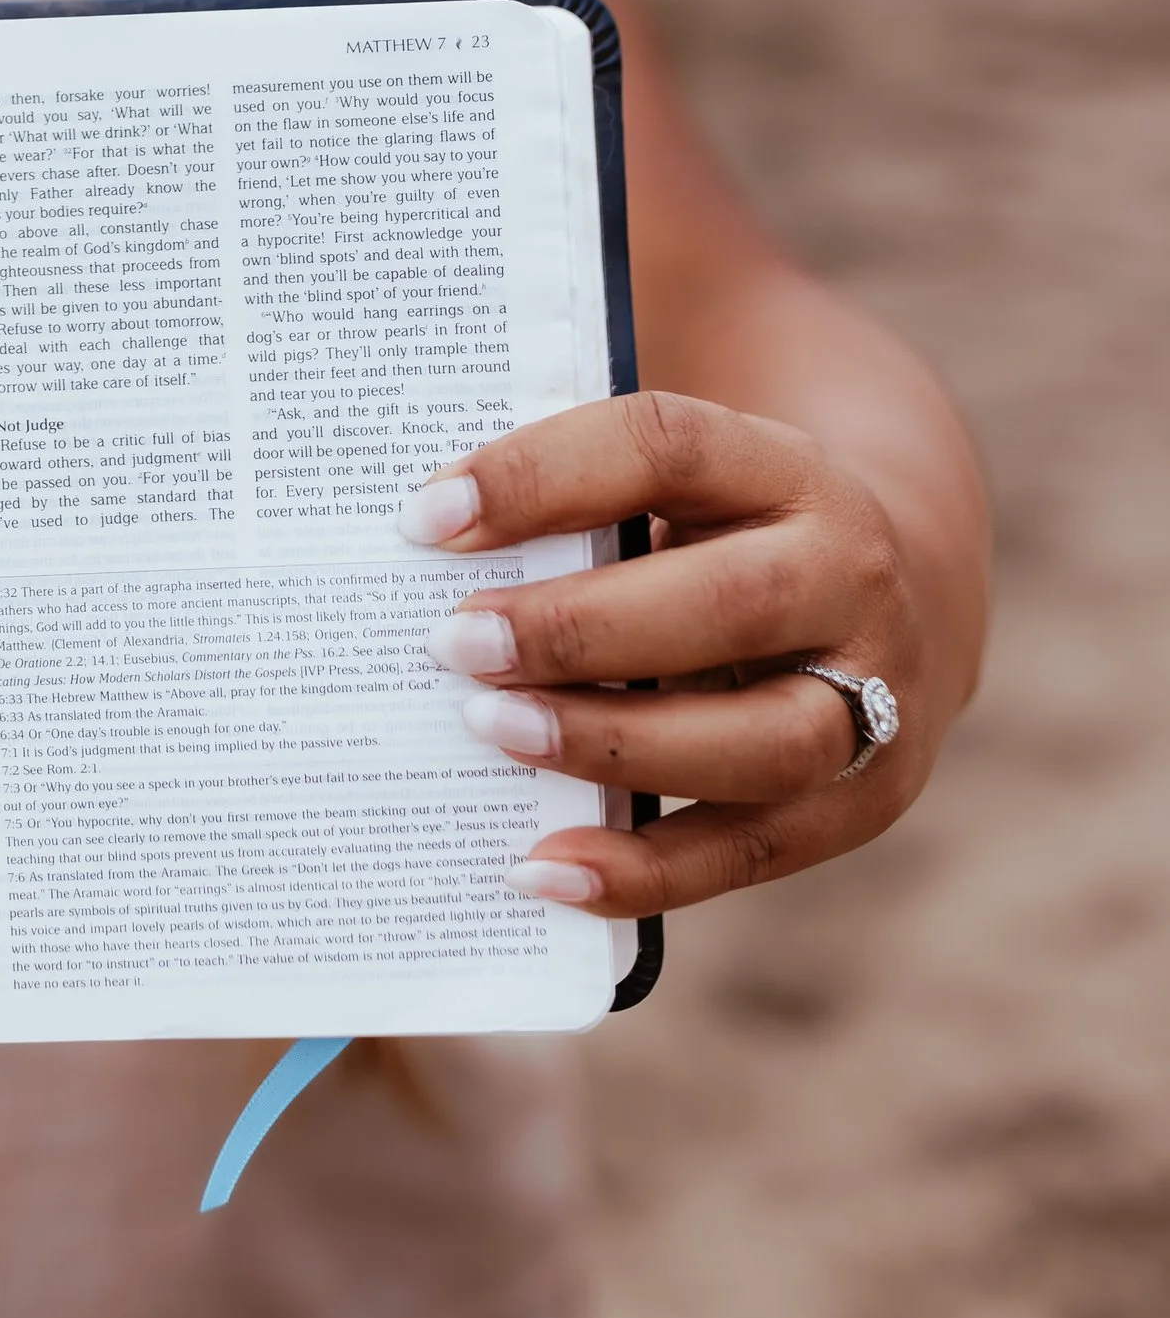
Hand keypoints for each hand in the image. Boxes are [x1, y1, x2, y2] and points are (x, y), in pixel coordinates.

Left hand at [403, 389, 926, 915]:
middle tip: (454, 644)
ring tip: (492, 731)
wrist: (891, 603)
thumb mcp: (681, 486)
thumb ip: (581, 502)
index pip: (666, 446)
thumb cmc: (726, 534)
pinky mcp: (856, 805)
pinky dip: (643, 871)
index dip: (542, 476)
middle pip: (732, 602)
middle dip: (579, 629)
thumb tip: (425, 535)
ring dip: (612, 745)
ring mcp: (872, 699)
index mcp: (786, 467)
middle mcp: (849, 577)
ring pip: (762, 742)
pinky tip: (542, 867)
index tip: (428, 518)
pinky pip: (749, 850)